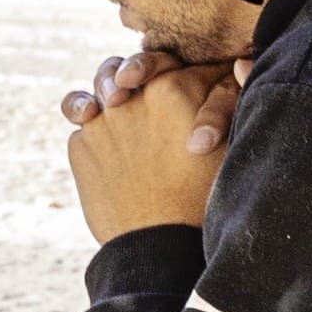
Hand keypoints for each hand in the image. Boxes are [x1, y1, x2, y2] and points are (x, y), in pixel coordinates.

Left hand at [62, 47, 247, 244]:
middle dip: (134, 72)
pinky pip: (83, 128)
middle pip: (130, 68)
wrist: (160, 246)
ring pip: (96, 92)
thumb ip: (220, 102)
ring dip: (102, 95)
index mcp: (176, 86)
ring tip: (109, 106)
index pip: (178, 66)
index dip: (185, 76)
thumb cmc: (204, 196)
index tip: (184, 85)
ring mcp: (101, 121)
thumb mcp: (226, 143)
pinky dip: (92, 133)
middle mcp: (133, 95)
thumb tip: (232, 68)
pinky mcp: (79, 147)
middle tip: (132, 84)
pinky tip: (102, 148)